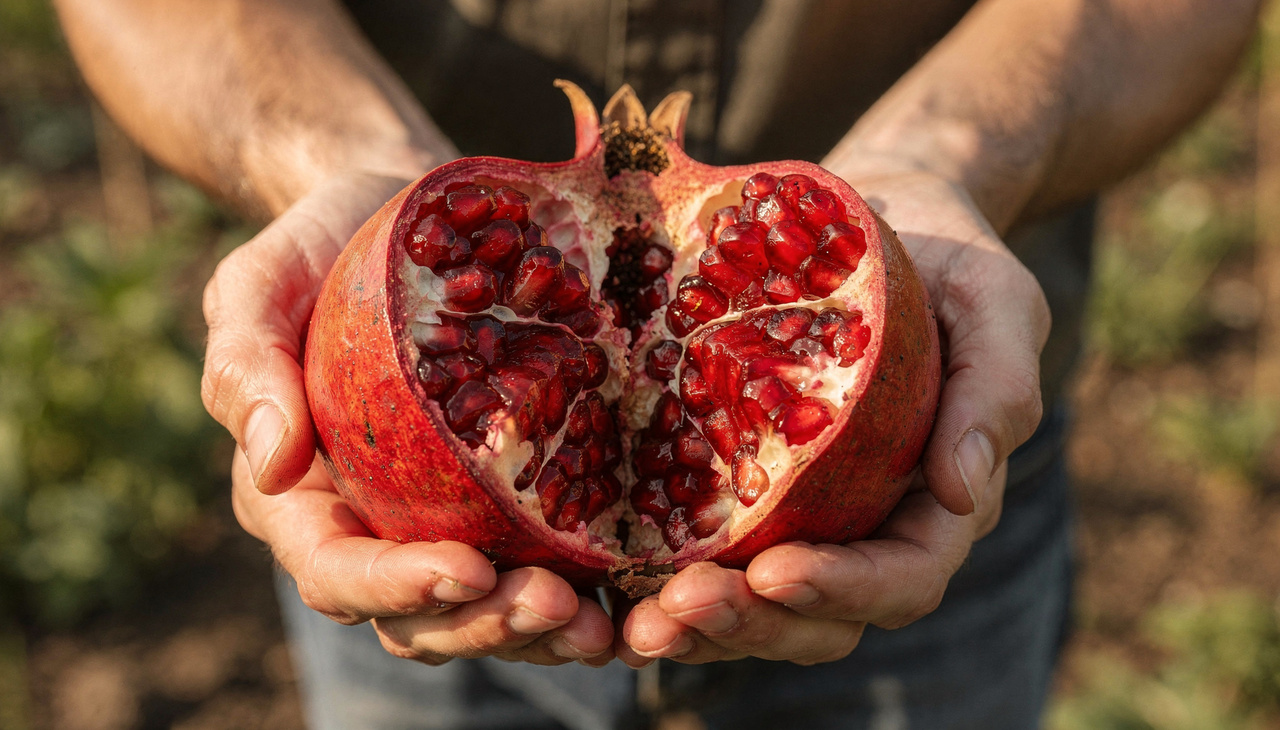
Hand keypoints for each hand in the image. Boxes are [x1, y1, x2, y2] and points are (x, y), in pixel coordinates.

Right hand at [206, 173, 613, 665]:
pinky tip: (634, 586)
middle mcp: (372, 528)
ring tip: (603, 623)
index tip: (468, 568)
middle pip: (420, 617)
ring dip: (540, 631)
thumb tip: (270, 465)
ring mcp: (440, 521)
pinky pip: (537, 563)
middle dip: (486, 624)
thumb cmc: (317, 253)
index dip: (398, 587)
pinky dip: (582, 589)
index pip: (337, 572)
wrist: (392, 217)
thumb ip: (247, 368)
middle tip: (556, 604)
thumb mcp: (258, 287)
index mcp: (304, 499)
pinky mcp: (502, 501)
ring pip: (483, 611)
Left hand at [617, 167, 1048, 665]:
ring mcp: (804, 511)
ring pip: (758, 603)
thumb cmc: (950, 261)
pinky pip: (708, 547)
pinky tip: (609, 570)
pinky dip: (663, 570)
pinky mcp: (744, 484)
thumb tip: (964, 492)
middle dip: (753, 625)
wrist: (884, 221)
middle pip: (820, 617)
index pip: (903, 577)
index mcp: (936, 501)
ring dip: (700, 621)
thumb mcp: (996, 303)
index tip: (774, 571)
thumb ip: (997, 389)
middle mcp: (868, 523)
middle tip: (676, 607)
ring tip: (638, 619)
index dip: (842, 590)